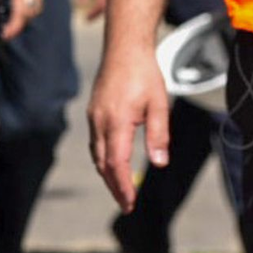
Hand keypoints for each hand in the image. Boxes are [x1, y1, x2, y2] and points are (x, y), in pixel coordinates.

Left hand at [2, 0, 46, 41]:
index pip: (22, 12)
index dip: (13, 27)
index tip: (3, 36)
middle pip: (31, 13)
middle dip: (18, 25)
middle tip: (2, 33)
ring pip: (35, 9)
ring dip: (23, 18)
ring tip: (7, 25)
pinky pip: (35, 2)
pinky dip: (26, 10)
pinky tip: (13, 13)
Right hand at [88, 46, 169, 211]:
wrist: (125, 48)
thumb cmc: (145, 74)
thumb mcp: (159, 103)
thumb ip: (159, 134)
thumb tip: (159, 164)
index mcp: (117, 123)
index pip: (116, 164)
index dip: (122, 187)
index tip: (130, 203)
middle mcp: (100, 123)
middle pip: (104, 165)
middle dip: (114, 186)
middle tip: (127, 204)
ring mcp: (93, 118)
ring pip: (97, 155)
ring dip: (108, 174)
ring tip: (122, 189)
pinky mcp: (93, 112)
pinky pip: (96, 143)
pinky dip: (104, 158)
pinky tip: (113, 162)